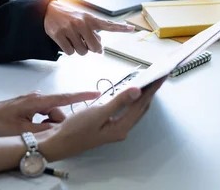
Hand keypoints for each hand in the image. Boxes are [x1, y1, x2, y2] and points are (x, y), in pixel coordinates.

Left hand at [0, 91, 99, 136]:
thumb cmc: (0, 121)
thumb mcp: (23, 130)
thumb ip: (43, 130)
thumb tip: (59, 130)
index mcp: (38, 101)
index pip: (65, 98)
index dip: (82, 96)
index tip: (96, 94)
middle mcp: (38, 97)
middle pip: (57, 111)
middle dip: (55, 124)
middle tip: (42, 134)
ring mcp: (34, 100)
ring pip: (50, 114)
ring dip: (47, 125)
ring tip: (32, 132)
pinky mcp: (31, 104)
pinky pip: (43, 113)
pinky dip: (42, 122)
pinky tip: (31, 128)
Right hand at [38, 79, 165, 160]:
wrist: (59, 142)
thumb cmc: (76, 129)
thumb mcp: (97, 113)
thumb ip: (119, 102)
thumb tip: (138, 91)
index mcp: (121, 127)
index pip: (141, 105)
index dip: (152, 90)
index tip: (161, 77)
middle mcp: (121, 130)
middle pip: (141, 108)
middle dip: (150, 93)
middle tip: (158, 77)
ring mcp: (115, 129)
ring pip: (134, 110)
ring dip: (142, 97)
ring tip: (149, 83)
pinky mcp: (108, 126)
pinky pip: (126, 111)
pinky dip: (131, 101)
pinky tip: (130, 95)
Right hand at [44, 1, 134, 54]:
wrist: (50, 11)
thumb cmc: (70, 17)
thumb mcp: (84, 21)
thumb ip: (94, 34)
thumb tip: (99, 50)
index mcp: (90, 19)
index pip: (108, 25)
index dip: (121, 28)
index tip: (132, 28)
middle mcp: (81, 23)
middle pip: (94, 47)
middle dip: (91, 49)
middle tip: (84, 43)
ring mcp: (70, 29)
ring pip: (82, 52)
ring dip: (79, 50)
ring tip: (73, 39)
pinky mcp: (59, 34)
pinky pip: (70, 52)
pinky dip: (69, 50)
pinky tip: (66, 41)